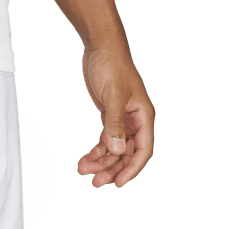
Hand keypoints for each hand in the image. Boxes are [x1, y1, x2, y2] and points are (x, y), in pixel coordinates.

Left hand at [76, 43, 154, 187]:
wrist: (100, 46)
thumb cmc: (112, 65)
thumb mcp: (113, 95)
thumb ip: (115, 123)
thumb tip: (117, 150)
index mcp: (143, 116)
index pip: (143, 150)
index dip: (132, 168)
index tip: (118, 182)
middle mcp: (135, 120)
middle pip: (127, 153)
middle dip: (112, 168)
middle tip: (96, 182)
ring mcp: (122, 119)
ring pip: (115, 148)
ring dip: (101, 161)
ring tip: (84, 170)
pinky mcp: (110, 115)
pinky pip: (106, 139)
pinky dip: (96, 150)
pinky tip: (86, 159)